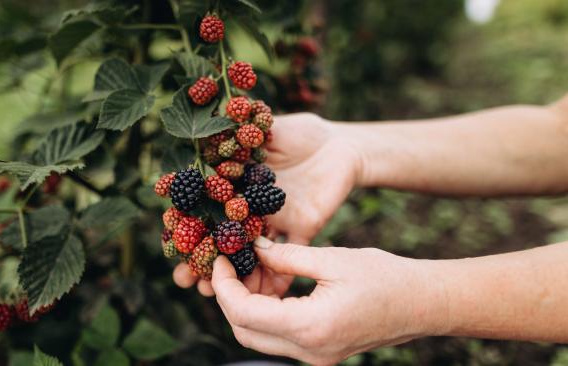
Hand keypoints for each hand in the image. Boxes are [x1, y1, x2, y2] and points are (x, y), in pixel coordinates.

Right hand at [174, 113, 362, 296]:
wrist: (343, 145)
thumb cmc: (302, 132)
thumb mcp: (268, 127)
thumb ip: (241, 134)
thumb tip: (208, 132)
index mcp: (238, 184)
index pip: (206, 208)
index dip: (187, 226)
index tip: (169, 243)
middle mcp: (252, 208)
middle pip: (222, 237)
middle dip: (202, 260)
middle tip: (184, 280)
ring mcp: (275, 222)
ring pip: (251, 254)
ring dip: (234, 274)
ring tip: (214, 293)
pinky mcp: (303, 231)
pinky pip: (291, 257)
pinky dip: (280, 276)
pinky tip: (266, 293)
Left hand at [211, 238, 446, 364]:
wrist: (423, 304)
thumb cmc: (385, 277)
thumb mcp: (332, 259)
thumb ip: (287, 256)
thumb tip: (254, 248)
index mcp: (310, 327)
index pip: (244, 313)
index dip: (224, 286)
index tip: (219, 260)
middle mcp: (309, 351)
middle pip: (245, 332)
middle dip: (229, 298)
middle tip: (231, 265)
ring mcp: (315, 357)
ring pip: (259, 339)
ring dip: (246, 307)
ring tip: (252, 271)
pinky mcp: (321, 354)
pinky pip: (279, 338)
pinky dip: (267, 315)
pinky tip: (272, 286)